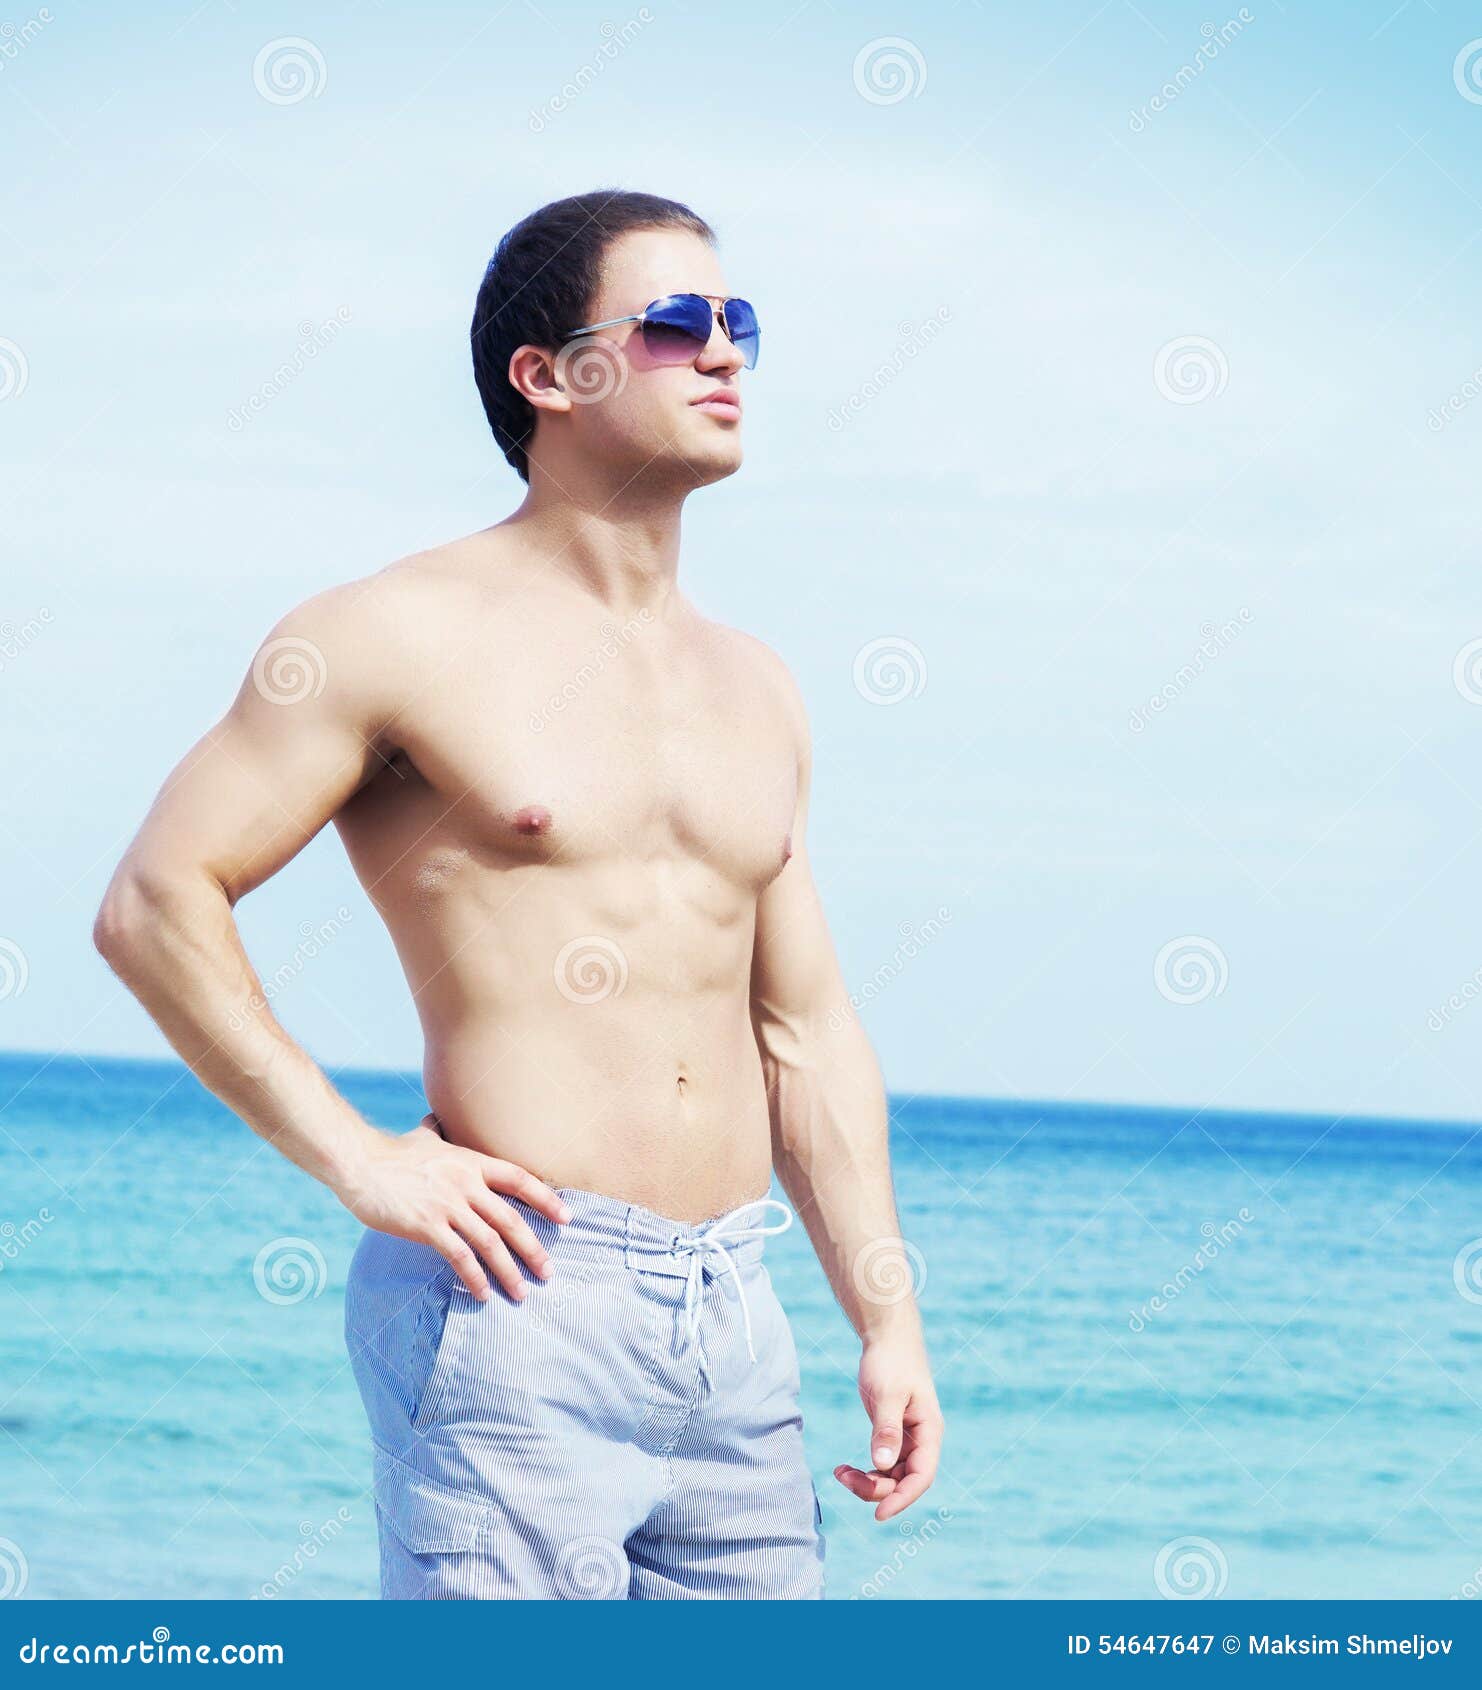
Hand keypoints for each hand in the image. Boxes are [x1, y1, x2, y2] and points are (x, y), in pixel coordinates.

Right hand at [336, 1113, 569, 1301]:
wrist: (360, 1164)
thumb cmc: (391, 1153)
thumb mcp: (423, 1136)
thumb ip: (437, 1131)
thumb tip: (437, 1117)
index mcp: (470, 1162)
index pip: (519, 1179)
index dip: (546, 1198)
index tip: (566, 1217)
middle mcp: (465, 1183)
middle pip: (510, 1218)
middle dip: (533, 1248)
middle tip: (549, 1272)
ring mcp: (447, 1205)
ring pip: (490, 1241)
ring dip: (509, 1270)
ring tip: (521, 1292)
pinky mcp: (427, 1225)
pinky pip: (459, 1256)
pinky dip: (475, 1277)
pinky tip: (483, 1294)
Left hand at [834, 1334, 942, 1521]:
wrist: (887, 1337)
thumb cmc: (891, 1361)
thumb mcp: (887, 1394)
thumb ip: (886, 1429)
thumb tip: (881, 1465)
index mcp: (929, 1431)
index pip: (921, 1477)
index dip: (902, 1498)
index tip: (878, 1514)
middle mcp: (922, 1439)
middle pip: (904, 1481)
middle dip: (876, 1488)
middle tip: (843, 1477)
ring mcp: (907, 1439)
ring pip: (891, 1476)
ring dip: (868, 1482)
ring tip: (839, 1472)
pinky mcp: (892, 1434)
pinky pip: (882, 1465)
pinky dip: (865, 1471)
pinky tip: (844, 1469)